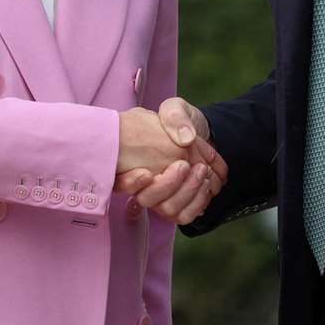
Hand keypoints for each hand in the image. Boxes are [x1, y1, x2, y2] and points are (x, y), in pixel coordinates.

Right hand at [114, 98, 228, 223]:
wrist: (199, 132)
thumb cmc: (181, 121)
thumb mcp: (176, 109)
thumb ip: (176, 117)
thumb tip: (185, 139)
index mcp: (135, 161)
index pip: (120, 182)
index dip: (129, 183)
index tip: (145, 173)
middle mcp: (146, 183)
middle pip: (148, 199)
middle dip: (168, 185)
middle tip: (185, 165)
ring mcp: (162, 196)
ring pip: (167, 209)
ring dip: (187, 192)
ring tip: (200, 171)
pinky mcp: (179, 205)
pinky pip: (184, 216)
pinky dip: (197, 202)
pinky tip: (204, 184)